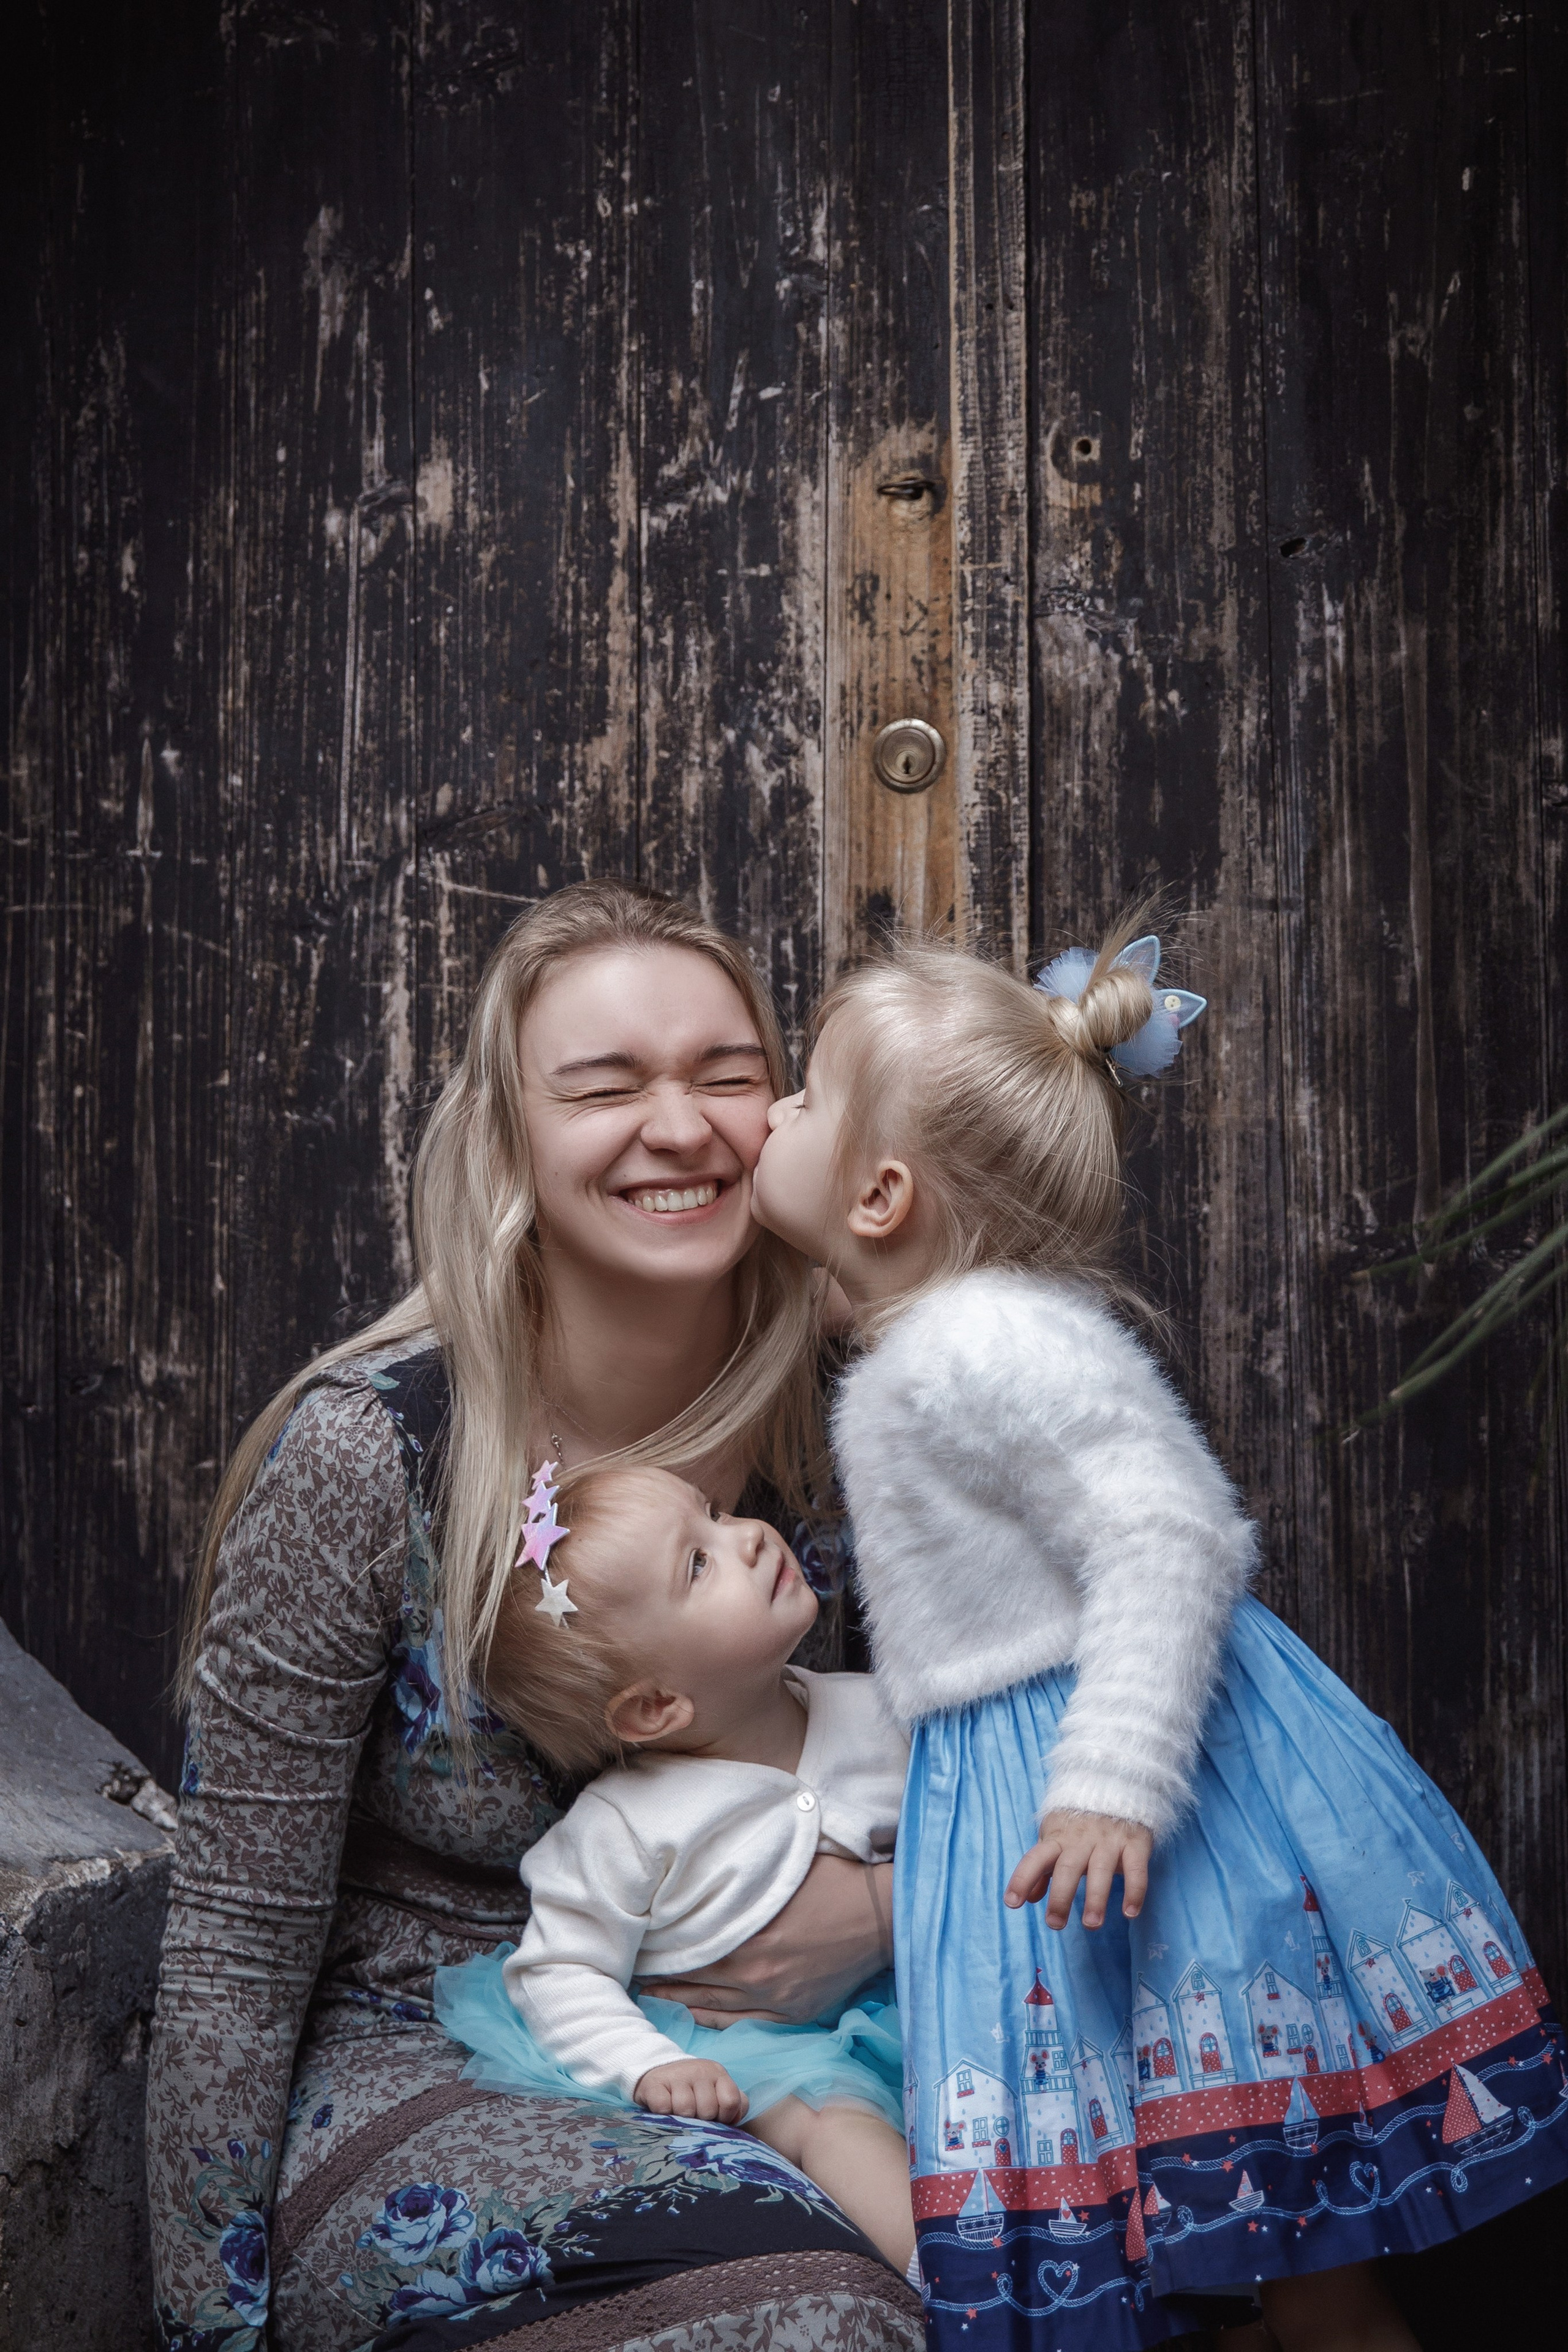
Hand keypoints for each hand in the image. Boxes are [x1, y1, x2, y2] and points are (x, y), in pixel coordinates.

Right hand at [634, 2058, 746, 2123]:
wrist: (658, 2071)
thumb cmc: (693, 2089)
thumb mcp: (716, 2091)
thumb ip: (735, 2104)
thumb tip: (736, 2118)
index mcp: (717, 2073)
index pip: (731, 2101)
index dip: (725, 2117)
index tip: (716, 2119)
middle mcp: (699, 2070)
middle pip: (708, 2109)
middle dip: (701, 2120)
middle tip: (694, 2116)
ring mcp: (676, 2075)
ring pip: (686, 2109)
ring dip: (682, 2119)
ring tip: (679, 2113)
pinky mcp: (654, 2083)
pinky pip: (663, 2107)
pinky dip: (663, 2114)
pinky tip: (664, 2110)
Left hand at [638, 1854, 891, 2026]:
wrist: (882, 1917)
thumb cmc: (832, 1881)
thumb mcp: (780, 1869)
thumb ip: (742, 1878)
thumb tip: (708, 1863)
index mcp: (748, 1938)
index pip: (688, 1951)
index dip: (660, 1950)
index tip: (638, 1946)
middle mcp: (755, 1974)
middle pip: (693, 1982)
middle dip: (661, 1979)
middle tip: (634, 1975)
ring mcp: (775, 1997)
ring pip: (712, 2007)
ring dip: (680, 2001)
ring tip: (652, 1997)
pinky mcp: (794, 2011)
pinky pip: (743, 2021)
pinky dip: (714, 2019)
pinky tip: (693, 2015)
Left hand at [1005, 1810, 1152, 1930]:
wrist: (1118, 1785)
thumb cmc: (1080, 1822)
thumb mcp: (1057, 1838)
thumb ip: (1044, 1869)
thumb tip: (1030, 1898)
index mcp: (1058, 1838)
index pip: (1036, 1858)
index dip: (1022, 1879)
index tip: (1012, 1903)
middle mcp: (1081, 1839)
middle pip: (1067, 1868)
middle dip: (1060, 1897)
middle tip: (1055, 1924)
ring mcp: (1109, 1840)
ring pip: (1100, 1869)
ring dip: (1095, 1898)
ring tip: (1091, 1924)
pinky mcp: (1135, 1843)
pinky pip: (1136, 1868)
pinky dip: (1134, 1891)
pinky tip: (1130, 1912)